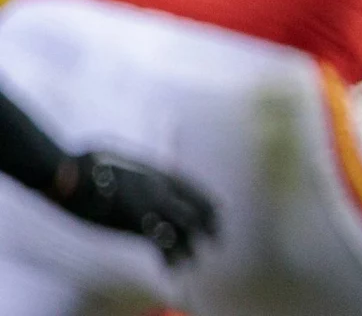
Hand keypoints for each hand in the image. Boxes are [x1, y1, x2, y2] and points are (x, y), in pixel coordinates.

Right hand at [52, 152, 217, 265]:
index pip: (196, 190)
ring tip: (193, 260)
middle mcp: (163, 189)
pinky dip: (169, 259)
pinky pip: (161, 246)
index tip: (219, 213)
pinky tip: (172, 269)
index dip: (209, 204)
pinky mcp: (136, 226)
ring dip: (190, 247)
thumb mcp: (125, 159)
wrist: (74, 176)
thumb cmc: (91, 163)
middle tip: (215, 241)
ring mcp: (151, 207)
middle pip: (198, 211)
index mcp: (161, 173)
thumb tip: (140, 171)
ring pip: (185, 231)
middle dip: (210, 228)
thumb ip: (140, 170)